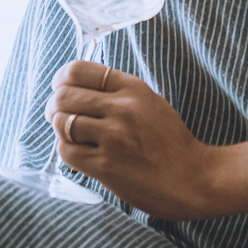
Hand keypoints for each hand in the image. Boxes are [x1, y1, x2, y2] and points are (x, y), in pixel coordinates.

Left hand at [45, 60, 226, 218]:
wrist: (193, 178)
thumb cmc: (171, 141)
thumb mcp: (149, 101)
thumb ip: (117, 92)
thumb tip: (78, 88)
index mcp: (132, 87)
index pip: (79, 70)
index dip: (61, 78)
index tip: (60, 87)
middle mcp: (121, 108)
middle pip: (64, 95)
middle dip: (55, 105)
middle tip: (58, 114)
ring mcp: (112, 137)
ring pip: (62, 123)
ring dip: (59, 128)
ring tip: (68, 133)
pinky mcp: (106, 166)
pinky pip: (67, 152)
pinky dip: (66, 150)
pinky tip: (78, 152)